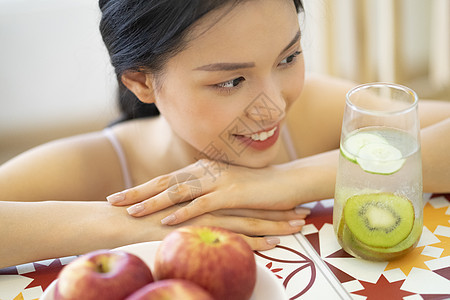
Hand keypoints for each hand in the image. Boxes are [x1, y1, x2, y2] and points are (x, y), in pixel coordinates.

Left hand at [107, 158, 309, 225]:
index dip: (143, 187)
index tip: (121, 195)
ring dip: (155, 202)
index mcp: (204, 169)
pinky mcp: (232, 193)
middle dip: (138, 191)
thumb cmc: (256, 188)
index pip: (168, 178)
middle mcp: (207, 171)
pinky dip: (184, 212)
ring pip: (180, 190)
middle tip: (113, 201)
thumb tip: (187, 198)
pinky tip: (168, 220)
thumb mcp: (227, 186)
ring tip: (133, 212)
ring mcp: (219, 180)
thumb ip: (207, 188)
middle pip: (166, 181)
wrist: (286, 183)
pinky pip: (203, 203)